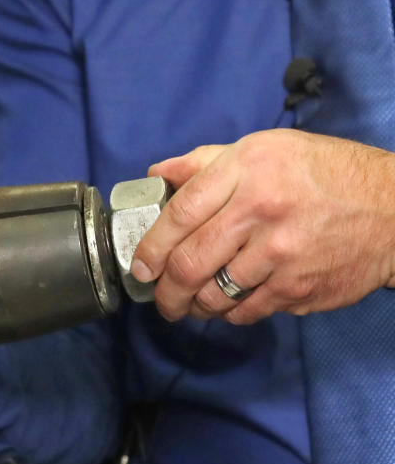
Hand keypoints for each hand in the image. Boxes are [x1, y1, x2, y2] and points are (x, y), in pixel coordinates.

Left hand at [131, 129, 394, 323]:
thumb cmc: (323, 174)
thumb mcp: (266, 149)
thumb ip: (206, 163)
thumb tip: (158, 175)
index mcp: (248, 170)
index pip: (180, 214)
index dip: (150, 247)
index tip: (141, 267)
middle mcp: (262, 211)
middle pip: (189, 263)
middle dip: (164, 291)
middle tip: (160, 299)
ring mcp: (282, 254)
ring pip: (214, 294)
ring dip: (194, 306)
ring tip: (191, 304)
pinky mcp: (298, 288)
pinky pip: (245, 311)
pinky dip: (229, 313)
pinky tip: (229, 305)